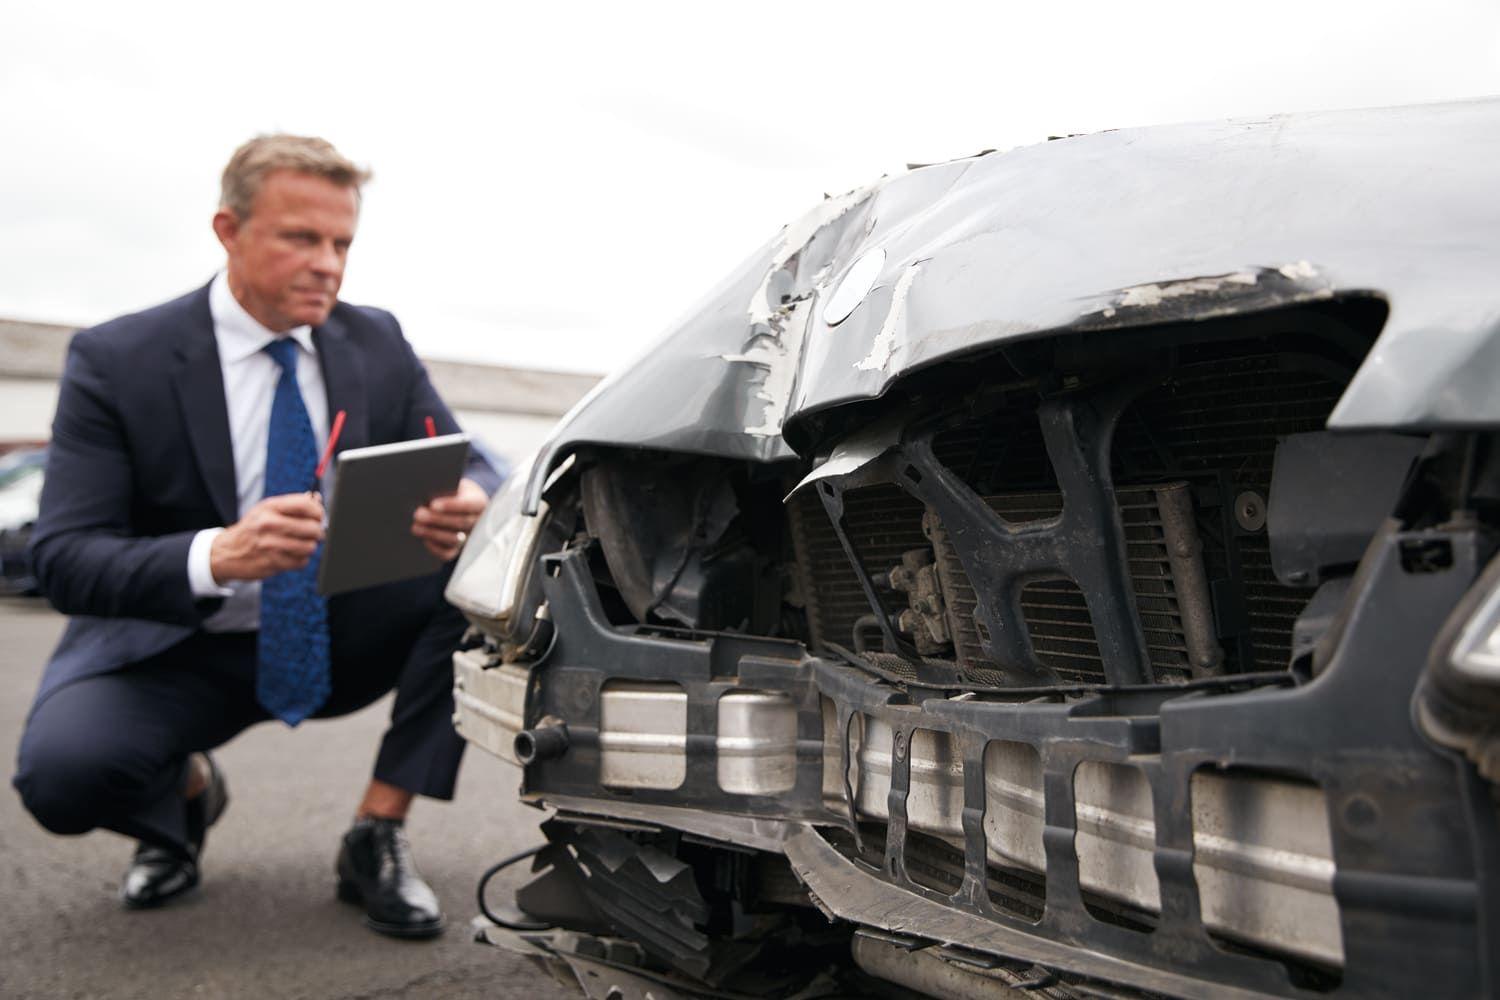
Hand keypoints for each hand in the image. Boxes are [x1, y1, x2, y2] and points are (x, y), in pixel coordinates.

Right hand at [210, 493, 324, 582]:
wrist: (227, 552)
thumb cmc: (253, 529)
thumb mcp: (267, 510)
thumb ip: (292, 505)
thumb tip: (317, 499)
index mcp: (270, 507)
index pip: (306, 505)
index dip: (318, 512)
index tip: (318, 517)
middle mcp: (269, 524)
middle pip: (312, 528)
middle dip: (317, 532)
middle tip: (313, 534)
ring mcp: (270, 544)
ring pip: (309, 547)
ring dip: (309, 547)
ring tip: (301, 545)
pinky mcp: (271, 562)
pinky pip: (301, 562)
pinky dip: (300, 560)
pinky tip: (291, 555)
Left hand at [411, 477, 487, 561]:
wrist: (460, 502)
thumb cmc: (453, 491)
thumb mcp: (453, 485)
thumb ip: (444, 489)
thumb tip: (426, 495)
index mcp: (479, 503)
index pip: (468, 505)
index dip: (451, 505)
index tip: (433, 504)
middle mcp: (477, 522)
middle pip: (461, 523)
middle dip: (437, 519)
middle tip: (418, 514)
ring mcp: (469, 537)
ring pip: (454, 539)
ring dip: (433, 534)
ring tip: (416, 527)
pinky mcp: (458, 549)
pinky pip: (448, 553)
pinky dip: (435, 547)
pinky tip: (424, 539)